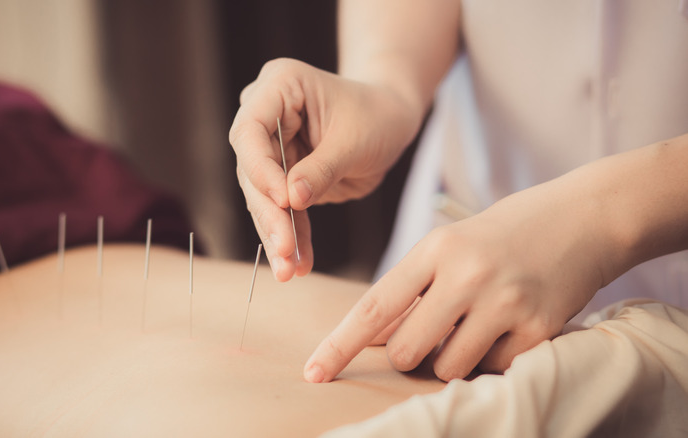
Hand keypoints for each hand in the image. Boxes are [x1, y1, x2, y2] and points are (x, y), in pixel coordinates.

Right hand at [229, 58, 422, 280]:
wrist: (391, 119)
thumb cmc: (378, 115)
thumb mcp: (356, 140)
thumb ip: (322, 169)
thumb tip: (291, 201)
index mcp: (279, 87)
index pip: (250, 130)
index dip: (261, 169)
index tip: (283, 201)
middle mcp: (265, 115)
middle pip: (252, 169)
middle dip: (269, 213)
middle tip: (283, 249)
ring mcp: (271, 148)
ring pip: (262, 197)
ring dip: (276, 235)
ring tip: (288, 269)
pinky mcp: (282, 176)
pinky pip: (282, 211)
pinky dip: (292, 237)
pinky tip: (298, 264)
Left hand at [304, 175, 617, 382]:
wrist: (584, 216)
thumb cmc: (504, 233)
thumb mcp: (451, 245)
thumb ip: (412, 288)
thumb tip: (374, 338)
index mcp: (434, 248)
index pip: (374, 307)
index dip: (339, 345)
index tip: (314, 372)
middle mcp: (465, 274)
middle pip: (407, 350)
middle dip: (411, 354)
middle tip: (435, 331)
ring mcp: (503, 301)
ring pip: (447, 367)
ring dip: (453, 358)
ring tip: (479, 323)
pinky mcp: (538, 328)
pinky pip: (493, 369)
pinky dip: (494, 358)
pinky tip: (511, 324)